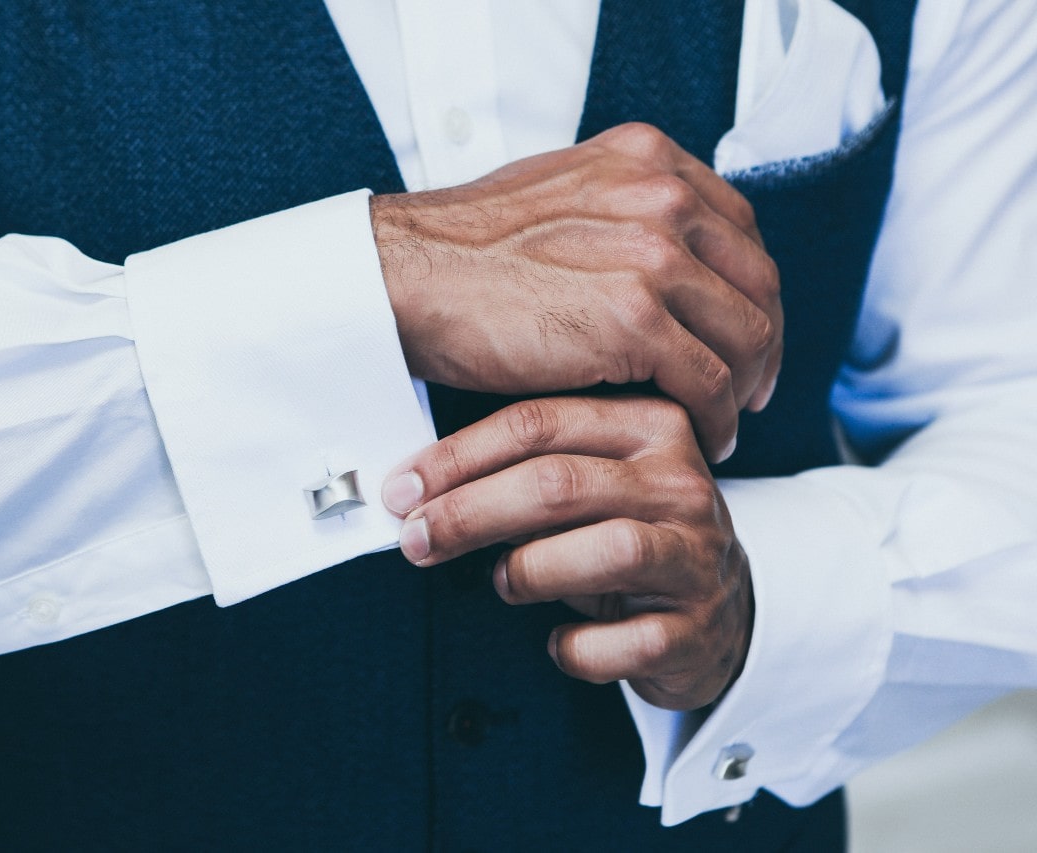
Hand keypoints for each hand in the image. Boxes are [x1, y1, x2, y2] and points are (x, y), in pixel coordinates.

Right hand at [372, 122, 780, 461]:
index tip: (744, 331)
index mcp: (647, 159)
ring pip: (744, 335)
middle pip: (756, 282)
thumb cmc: (465, 249)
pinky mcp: (635, 319)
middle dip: (762, 344)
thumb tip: (662, 254)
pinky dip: (715, 418)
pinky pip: (708, 382)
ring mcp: (653, 255)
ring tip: (724, 421)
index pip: (739, 229)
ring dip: (742, 388)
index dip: (751, 290)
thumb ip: (621, 210)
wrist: (408, 278)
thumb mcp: (560, 193)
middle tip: (750, 388)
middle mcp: (662, 196)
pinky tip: (699, 436)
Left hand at [380, 396, 751, 710]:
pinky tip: (559, 643)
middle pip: (560, 484)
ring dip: (531, 570)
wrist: (719, 615)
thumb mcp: (589, 489)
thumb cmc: (630, 539)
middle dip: (471, 513)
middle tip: (419, 540)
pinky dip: (577, 649)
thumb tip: (422, 490)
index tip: (404, 490)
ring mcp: (697, 556)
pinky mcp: (699, 628)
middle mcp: (681, 484)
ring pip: (606, 551)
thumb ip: (524, 474)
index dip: (459, 458)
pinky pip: (625, 642)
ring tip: (505, 582)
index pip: (541, 423)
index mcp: (650, 428)